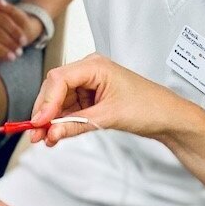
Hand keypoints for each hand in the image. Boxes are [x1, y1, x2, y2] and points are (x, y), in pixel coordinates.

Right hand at [29, 54, 198, 144]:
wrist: (168, 118)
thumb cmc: (148, 107)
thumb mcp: (108, 117)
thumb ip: (76, 124)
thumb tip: (51, 132)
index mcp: (94, 65)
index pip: (59, 79)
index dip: (45, 102)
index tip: (39, 122)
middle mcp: (89, 71)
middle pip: (55, 89)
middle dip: (44, 112)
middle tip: (35, 134)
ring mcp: (89, 85)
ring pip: (59, 101)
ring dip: (51, 120)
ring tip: (44, 139)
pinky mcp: (91, 99)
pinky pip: (69, 109)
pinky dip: (61, 123)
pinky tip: (55, 136)